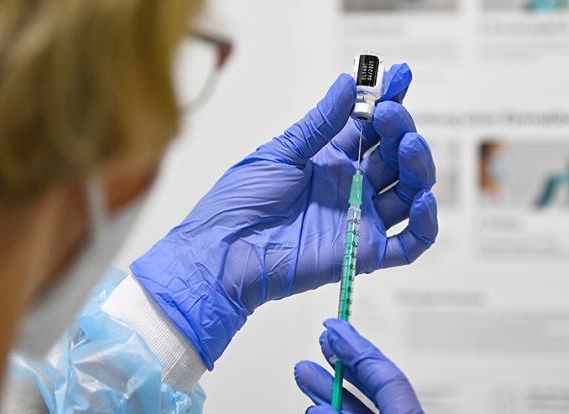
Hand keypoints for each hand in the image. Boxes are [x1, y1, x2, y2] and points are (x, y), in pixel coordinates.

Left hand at [132, 64, 437, 367]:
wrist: (226, 250)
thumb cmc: (243, 200)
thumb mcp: (282, 152)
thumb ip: (320, 123)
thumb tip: (348, 83)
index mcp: (329, 159)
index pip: (370, 127)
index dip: (388, 103)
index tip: (400, 77)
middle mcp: (350, 186)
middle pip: (393, 156)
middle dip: (399, 130)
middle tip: (390, 115)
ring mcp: (361, 219)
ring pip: (408, 192)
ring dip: (417, 166)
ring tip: (407, 144)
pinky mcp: (366, 252)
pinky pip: (410, 242)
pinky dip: (426, 222)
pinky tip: (423, 198)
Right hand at [294, 319, 423, 413]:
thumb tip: (319, 408)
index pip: (387, 376)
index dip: (357, 348)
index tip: (334, 327)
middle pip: (375, 385)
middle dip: (342, 362)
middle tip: (323, 340)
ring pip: (360, 405)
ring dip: (329, 388)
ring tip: (305, 372)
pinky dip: (334, 411)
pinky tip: (317, 406)